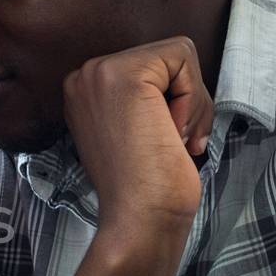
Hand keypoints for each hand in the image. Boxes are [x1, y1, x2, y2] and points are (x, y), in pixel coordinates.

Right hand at [62, 36, 213, 246]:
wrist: (139, 219)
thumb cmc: (146, 188)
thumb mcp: (133, 131)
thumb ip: (143, 101)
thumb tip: (178, 81)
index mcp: (83, 92)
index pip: (150, 68)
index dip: (171, 104)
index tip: (159, 143)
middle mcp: (82, 76)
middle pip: (165, 58)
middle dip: (185, 100)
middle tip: (168, 143)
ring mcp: (98, 72)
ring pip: (177, 56)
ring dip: (191, 102)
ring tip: (168, 140)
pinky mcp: (125, 74)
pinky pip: (183, 56)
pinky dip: (193, 96)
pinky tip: (171, 131)